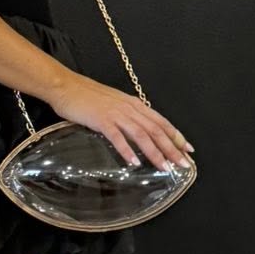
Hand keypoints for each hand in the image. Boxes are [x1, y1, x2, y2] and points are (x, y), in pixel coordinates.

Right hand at [46, 70, 194, 171]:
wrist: (66, 86)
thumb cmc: (88, 96)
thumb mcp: (114, 104)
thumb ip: (128, 116)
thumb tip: (140, 132)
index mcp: (134, 104)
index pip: (161, 122)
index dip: (176, 136)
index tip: (188, 150)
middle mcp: (130, 108)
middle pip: (156, 130)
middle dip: (172, 148)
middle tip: (183, 165)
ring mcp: (116, 114)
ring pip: (141, 134)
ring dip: (155, 152)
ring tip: (164, 167)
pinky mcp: (101, 120)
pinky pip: (117, 137)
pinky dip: (127, 150)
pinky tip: (134, 163)